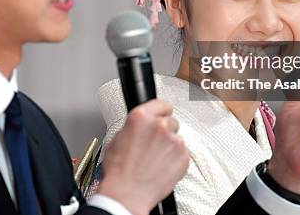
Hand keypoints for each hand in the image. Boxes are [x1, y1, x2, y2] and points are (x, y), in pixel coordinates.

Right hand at [98, 99, 189, 214]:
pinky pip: (183, 154)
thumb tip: (140, 126)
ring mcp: (173, 141)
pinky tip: (162, 167)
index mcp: (141, 117)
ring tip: (156, 160)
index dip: (161, 111)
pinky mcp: (183, 157)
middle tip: (154, 145)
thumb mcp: (117, 139)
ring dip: (169, 147)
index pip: (161, 104)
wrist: (127, 195)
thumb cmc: (119, 171)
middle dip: (164, 131)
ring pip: (177, 138)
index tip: (162, 115)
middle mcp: (159, 126)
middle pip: (171, 121)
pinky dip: (175, 160)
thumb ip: (133, 127)